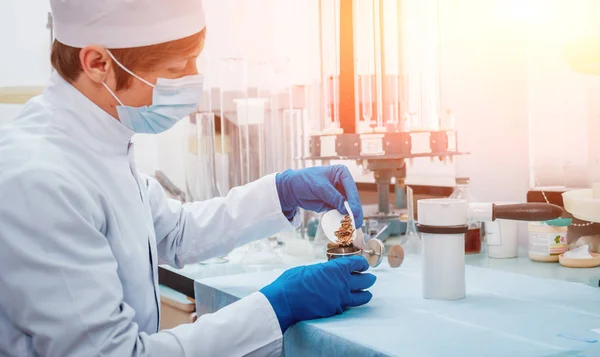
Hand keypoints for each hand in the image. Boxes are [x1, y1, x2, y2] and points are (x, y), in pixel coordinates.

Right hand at [260, 256, 375, 332]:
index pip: (356, 264)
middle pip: (365, 281)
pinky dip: (349, 303)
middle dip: (369, 278)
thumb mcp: (310, 269)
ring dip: (366, 293)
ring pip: (361, 297)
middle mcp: (342, 283)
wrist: (285, 300)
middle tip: (371, 278)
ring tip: (368, 293)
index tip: (364, 264)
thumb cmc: (293, 281)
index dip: (362, 263)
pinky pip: (347, 306)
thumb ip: (324, 270)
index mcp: (335, 269)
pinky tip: (348, 302)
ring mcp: (340, 298)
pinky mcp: (335, 310)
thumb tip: (328, 272)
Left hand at [276, 165, 362, 227]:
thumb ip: (334, 197)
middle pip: (353, 199)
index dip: (353, 200)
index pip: (351, 188)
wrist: (293, 189)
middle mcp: (343, 183)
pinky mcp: (335, 204)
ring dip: (351, 217)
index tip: (354, 212)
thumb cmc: (305, 181)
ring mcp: (340, 194)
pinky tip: (345, 226)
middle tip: (356, 223)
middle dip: (354, 211)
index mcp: (342, 173)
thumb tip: (347, 209)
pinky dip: (343, 219)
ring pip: (349, 207)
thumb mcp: (319, 187)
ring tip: (352, 227)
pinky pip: (342, 212)